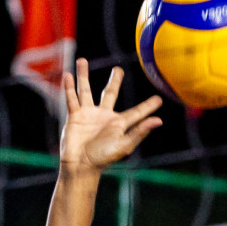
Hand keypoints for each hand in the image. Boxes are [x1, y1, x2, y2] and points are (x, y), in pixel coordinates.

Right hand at [59, 59, 162, 176]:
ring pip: (85, 90)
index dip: (148, 106)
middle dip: (114, 81)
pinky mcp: (75, 116)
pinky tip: (67, 75)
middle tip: (118, 69)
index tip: (159, 99)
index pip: (137, 112)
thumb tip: (158, 121)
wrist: (80, 165)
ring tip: (82, 61)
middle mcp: (104, 116)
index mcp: (119, 123)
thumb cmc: (103, 158)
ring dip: (83, 75)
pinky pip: (71, 98)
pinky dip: (69, 87)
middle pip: (109, 93)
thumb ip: (140, 131)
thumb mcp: (124, 144)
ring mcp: (88, 114)